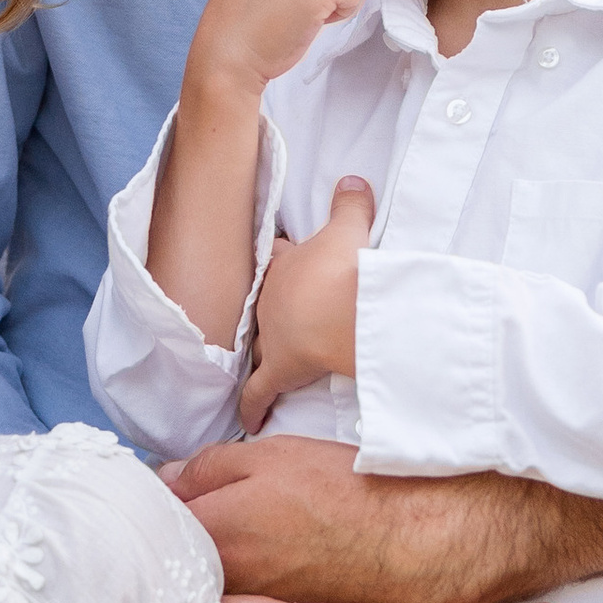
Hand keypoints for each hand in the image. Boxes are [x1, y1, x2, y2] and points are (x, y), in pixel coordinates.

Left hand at [163, 433, 453, 602]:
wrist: (430, 544)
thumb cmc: (353, 491)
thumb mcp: (271, 456)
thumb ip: (206, 469)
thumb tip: (165, 481)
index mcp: (212, 540)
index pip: (158, 527)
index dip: (166, 510)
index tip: (176, 498)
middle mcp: (227, 593)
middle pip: (184, 572)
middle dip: (187, 550)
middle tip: (214, 525)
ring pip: (222, 600)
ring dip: (225, 579)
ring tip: (260, 553)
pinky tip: (287, 583)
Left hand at [240, 176, 373, 431]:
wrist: (339, 306)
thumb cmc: (342, 267)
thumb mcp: (349, 229)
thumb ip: (350, 205)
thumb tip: (354, 180)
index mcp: (286, 267)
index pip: (275, 260)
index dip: (278, 260)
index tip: (278, 260)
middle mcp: (271, 302)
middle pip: (260, 305)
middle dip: (263, 310)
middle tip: (267, 314)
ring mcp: (273, 338)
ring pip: (256, 347)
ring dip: (257, 355)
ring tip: (256, 361)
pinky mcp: (280, 371)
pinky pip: (259, 392)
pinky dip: (253, 407)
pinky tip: (249, 422)